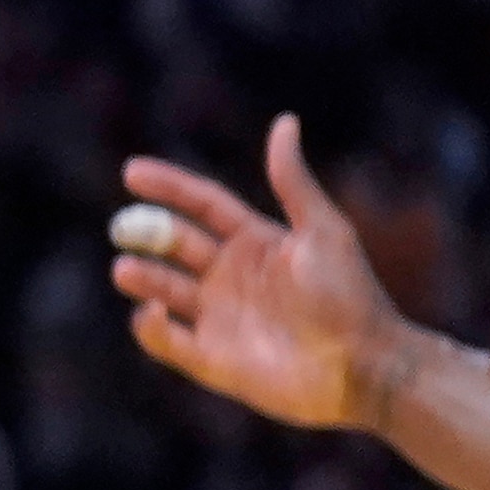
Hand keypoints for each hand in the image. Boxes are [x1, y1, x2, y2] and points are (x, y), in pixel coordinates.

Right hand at [111, 113, 421, 431]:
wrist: (367, 368)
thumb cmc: (351, 298)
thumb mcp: (324, 231)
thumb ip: (293, 181)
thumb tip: (284, 120)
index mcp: (256, 244)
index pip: (202, 205)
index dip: (169, 186)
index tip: (132, 172)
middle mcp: (232, 278)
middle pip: (174, 245)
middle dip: (145, 233)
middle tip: (122, 228)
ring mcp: (221, 319)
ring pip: (163, 290)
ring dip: (141, 277)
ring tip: (125, 270)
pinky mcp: (214, 362)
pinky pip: (168, 341)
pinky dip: (150, 327)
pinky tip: (153, 312)